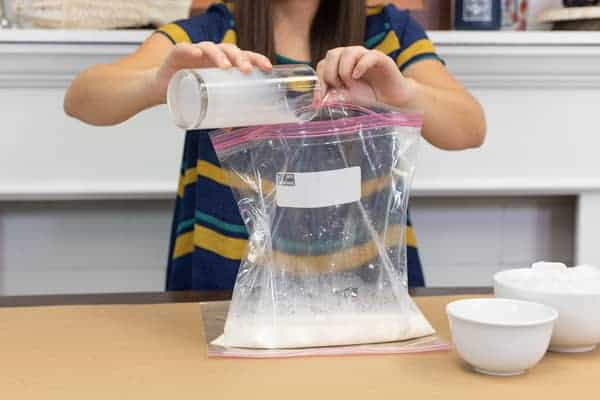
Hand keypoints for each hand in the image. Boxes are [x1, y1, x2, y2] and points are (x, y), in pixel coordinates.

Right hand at [154, 42, 271, 102]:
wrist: (162, 88)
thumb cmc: (189, 90)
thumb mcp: (206, 101)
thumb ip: (219, 111)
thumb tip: (233, 127)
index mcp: (223, 63)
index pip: (243, 56)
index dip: (257, 59)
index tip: (268, 68)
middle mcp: (212, 55)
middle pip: (230, 50)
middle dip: (240, 58)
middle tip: (246, 71)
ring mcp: (195, 51)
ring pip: (210, 47)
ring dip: (220, 55)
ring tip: (225, 67)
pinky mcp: (177, 53)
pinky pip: (184, 48)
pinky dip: (191, 50)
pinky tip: (196, 54)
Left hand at [315, 46, 416, 107]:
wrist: (390, 100)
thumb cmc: (368, 96)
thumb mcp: (347, 99)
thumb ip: (334, 98)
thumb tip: (319, 102)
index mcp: (339, 63)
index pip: (322, 64)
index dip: (319, 80)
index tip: (321, 98)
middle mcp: (350, 56)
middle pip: (332, 54)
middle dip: (330, 74)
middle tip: (339, 88)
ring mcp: (364, 55)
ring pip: (348, 52)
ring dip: (344, 70)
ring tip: (350, 84)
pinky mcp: (380, 58)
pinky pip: (367, 56)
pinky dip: (360, 66)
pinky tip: (357, 77)